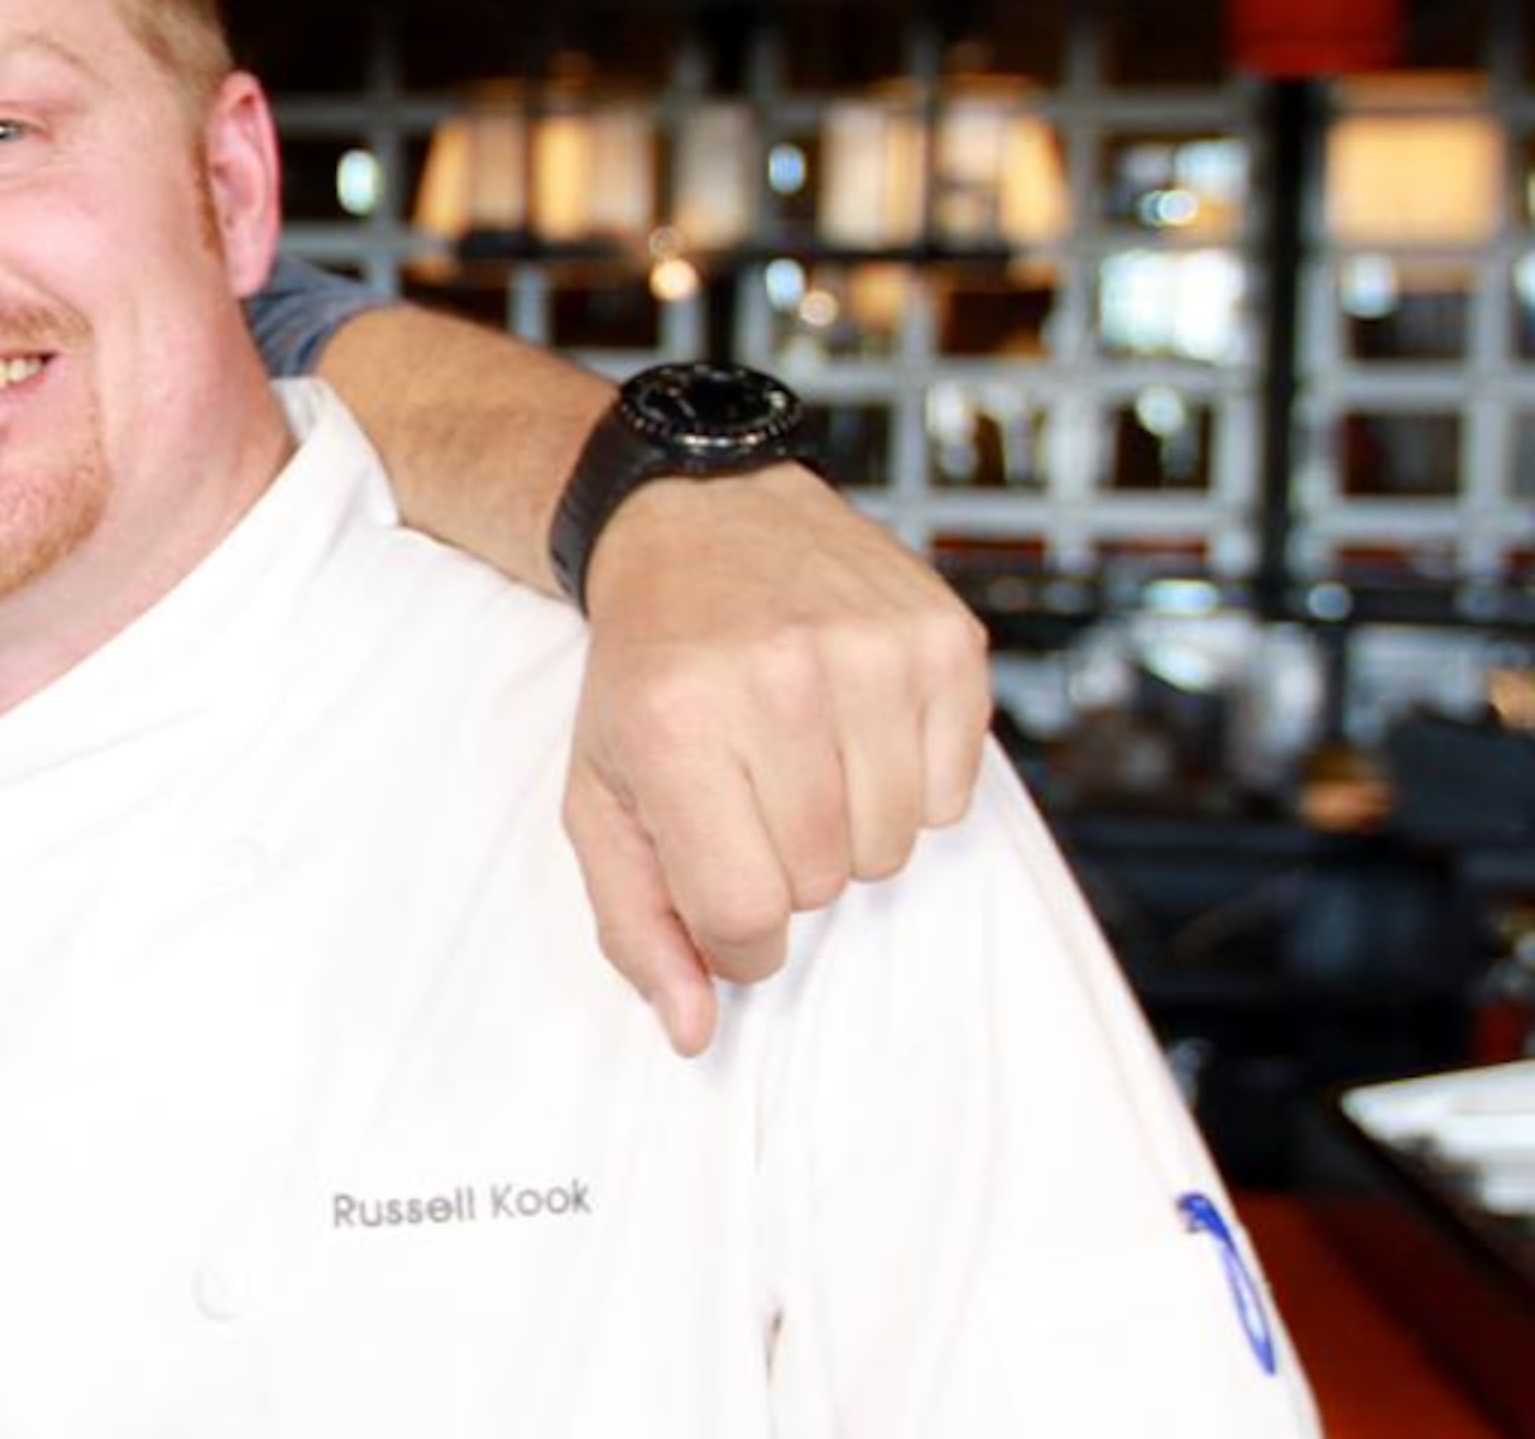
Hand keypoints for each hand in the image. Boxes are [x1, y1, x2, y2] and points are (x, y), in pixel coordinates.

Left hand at [558, 464, 988, 1055]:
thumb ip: (636, 925)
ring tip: (798, 755)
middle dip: (784, 865)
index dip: (736, 933)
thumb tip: (693, 1032)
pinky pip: (955, 793)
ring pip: (895, 848)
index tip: (721, 893)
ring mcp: (872, 654)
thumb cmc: (648, 672)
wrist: (699, 522)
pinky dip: (910, 781)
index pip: (746, 913)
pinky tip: (853, 723)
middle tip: (748, 792)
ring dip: (848, 827)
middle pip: (824, 885)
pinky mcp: (946, 640)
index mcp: (677, 728)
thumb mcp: (600, 794)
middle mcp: (781, 683)